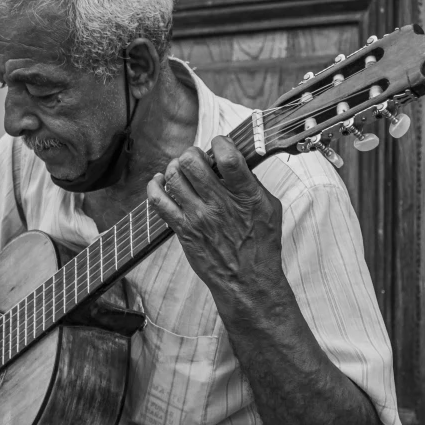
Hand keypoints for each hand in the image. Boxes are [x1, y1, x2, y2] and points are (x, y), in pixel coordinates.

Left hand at [146, 136, 283, 308]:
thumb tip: (235, 157)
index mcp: (246, 196)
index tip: (219, 144)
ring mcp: (198, 217)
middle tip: (197, 158)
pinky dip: (154, 185)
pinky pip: (158, 201)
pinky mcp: (183, 230)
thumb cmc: (261, 244)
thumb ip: (252, 182)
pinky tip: (160, 180)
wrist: (247, 281)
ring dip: (176, 166)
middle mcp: (219, 204)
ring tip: (182, 169)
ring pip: (173, 176)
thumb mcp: (269, 208)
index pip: (228, 158)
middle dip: (193, 153)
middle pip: (192, 162)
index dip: (220, 142)